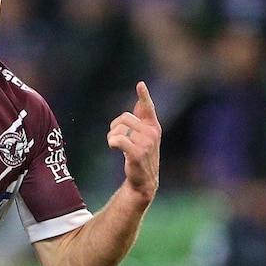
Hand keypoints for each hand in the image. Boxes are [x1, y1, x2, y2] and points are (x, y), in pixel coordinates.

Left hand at [106, 81, 160, 204]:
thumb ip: (142, 121)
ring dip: (112, 136)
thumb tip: (139, 103)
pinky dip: (112, 142)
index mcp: (154, 127)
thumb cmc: (142, 157)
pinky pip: (118, 140)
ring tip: (115, 144)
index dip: (144, 96)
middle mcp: (152, 133)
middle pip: (125, 118)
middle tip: (114, 137)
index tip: (140, 84)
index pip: (148, 108)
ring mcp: (146, 143)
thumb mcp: (144, 138)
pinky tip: (113, 147)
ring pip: (120, 129)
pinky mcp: (137, 153)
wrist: (144, 181)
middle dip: (115, 126)